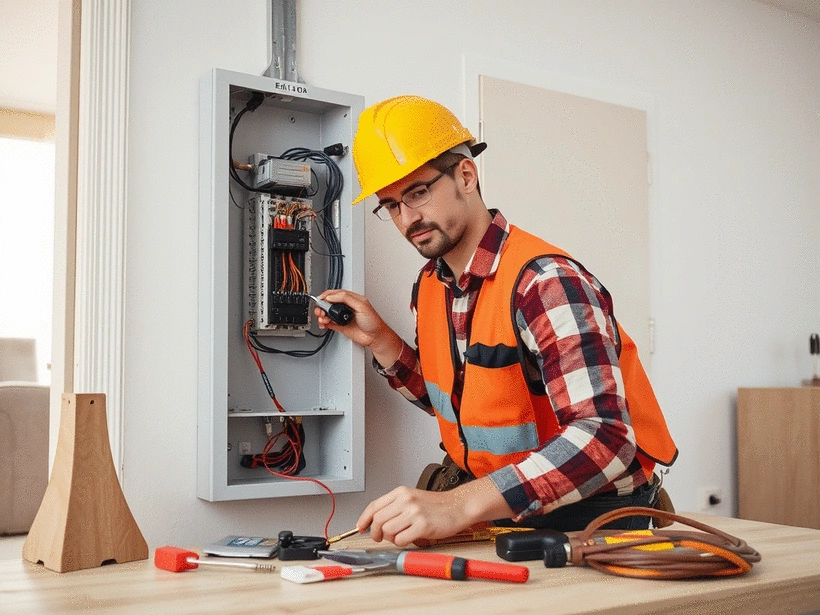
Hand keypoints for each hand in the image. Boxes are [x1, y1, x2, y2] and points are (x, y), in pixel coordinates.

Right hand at [315, 289, 401, 365]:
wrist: (375, 337)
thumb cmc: (373, 322)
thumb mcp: (361, 305)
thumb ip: (347, 298)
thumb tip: (332, 296)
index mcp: (352, 299)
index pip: (336, 293)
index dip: (327, 295)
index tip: (321, 299)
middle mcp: (347, 307)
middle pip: (330, 303)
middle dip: (322, 305)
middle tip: (320, 310)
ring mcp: (343, 316)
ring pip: (328, 313)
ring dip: (322, 315)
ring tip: (322, 318)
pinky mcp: (341, 326)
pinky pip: (329, 323)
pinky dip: (324, 323)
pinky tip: (323, 324)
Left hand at [357, 478, 514, 546]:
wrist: (458, 506)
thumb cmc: (436, 505)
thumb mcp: (412, 498)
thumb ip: (394, 507)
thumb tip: (375, 522)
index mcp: (401, 492)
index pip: (374, 505)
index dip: (364, 519)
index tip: (361, 527)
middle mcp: (406, 500)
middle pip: (377, 520)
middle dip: (376, 532)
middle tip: (381, 537)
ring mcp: (414, 512)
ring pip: (387, 530)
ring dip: (391, 538)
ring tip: (401, 535)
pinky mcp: (422, 525)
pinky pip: (401, 539)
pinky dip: (402, 543)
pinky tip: (410, 538)